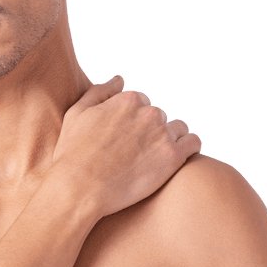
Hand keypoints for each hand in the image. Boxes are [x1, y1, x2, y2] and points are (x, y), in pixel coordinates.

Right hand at [51, 75, 201, 219]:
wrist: (80, 188)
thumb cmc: (73, 153)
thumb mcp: (77, 113)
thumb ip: (101, 91)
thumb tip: (120, 79)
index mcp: (129, 99)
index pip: (141, 103)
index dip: (133, 121)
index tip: (126, 138)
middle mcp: (149, 112)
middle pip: (159, 116)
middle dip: (150, 131)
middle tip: (135, 153)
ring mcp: (163, 135)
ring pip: (178, 129)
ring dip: (170, 139)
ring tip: (155, 157)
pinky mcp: (172, 158)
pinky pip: (194, 143)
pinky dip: (190, 147)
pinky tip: (179, 156)